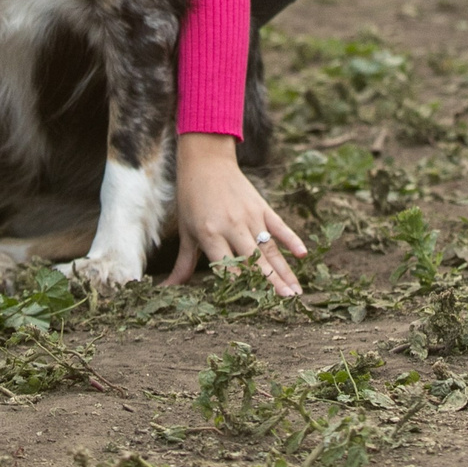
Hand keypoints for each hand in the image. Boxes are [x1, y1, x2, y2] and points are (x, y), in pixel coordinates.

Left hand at [164, 132, 307, 297]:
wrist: (205, 161)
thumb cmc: (192, 199)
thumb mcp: (187, 232)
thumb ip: (182, 264)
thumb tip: (165, 289)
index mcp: (210, 234)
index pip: (227, 266)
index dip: (241, 286)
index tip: (254, 305)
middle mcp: (232, 226)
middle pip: (254, 261)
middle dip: (272, 283)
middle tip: (288, 303)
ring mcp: (250, 216)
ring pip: (270, 249)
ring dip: (285, 270)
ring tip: (297, 292)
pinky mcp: (262, 207)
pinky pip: (279, 226)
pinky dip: (291, 239)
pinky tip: (303, 255)